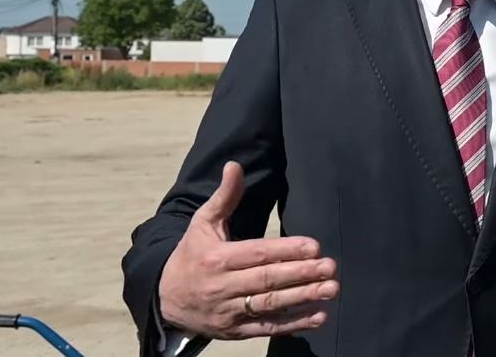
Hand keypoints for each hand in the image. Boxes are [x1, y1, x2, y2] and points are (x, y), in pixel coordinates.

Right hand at [158, 161, 339, 339]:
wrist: (164, 298)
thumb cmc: (191, 254)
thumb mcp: (202, 223)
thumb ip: (224, 196)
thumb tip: (234, 165)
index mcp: (217, 258)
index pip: (256, 254)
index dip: (286, 250)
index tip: (314, 246)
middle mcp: (223, 286)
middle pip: (266, 280)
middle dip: (301, 274)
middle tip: (330, 267)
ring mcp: (229, 311)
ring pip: (270, 305)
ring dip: (303, 298)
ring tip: (331, 289)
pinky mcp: (236, 331)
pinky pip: (267, 328)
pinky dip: (294, 324)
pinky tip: (318, 316)